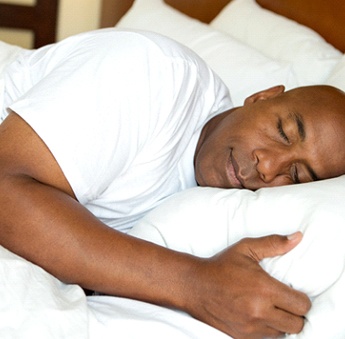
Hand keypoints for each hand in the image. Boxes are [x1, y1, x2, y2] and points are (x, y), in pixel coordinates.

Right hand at [184, 232, 310, 338]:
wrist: (195, 286)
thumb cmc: (221, 266)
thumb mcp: (246, 249)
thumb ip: (273, 243)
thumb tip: (298, 237)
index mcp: (264, 289)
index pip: (302, 304)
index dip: (302, 298)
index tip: (293, 292)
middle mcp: (260, 311)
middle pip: (297, 323)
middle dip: (295, 312)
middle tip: (284, 301)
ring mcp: (251, 327)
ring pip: (283, 333)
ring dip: (281, 322)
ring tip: (271, 308)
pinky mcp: (242, 337)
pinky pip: (266, 338)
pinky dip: (266, 329)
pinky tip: (258, 315)